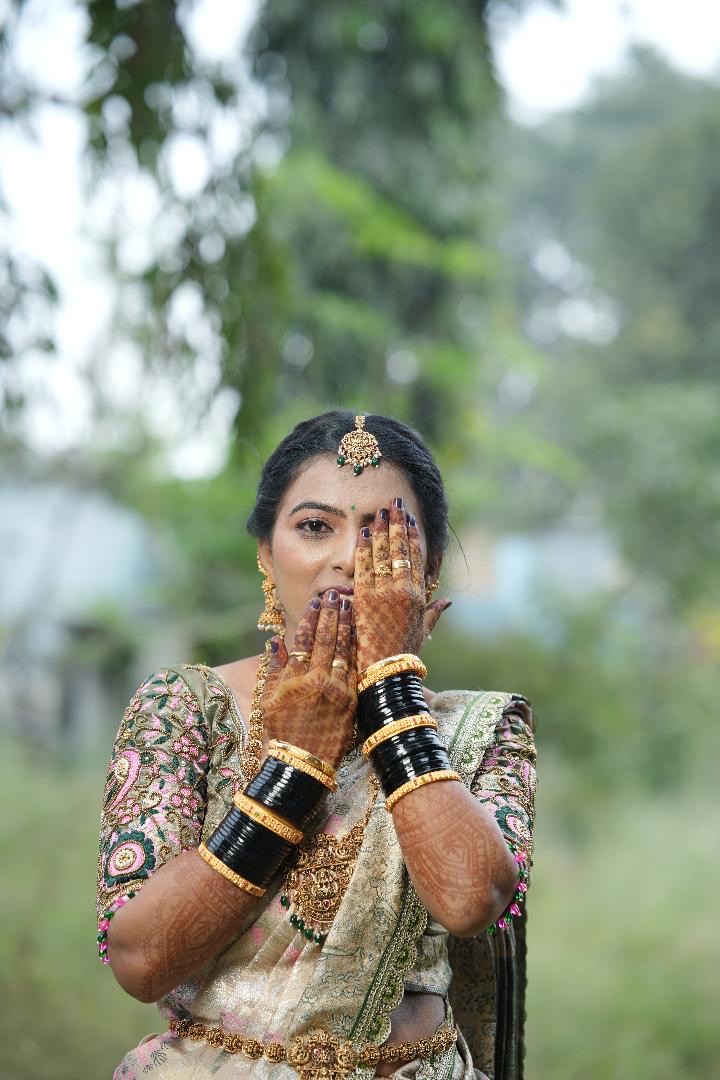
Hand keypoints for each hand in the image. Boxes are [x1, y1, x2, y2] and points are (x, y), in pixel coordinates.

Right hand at [261, 591, 356, 767]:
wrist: (304, 762)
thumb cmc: (283, 732)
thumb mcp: (270, 701)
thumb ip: (275, 669)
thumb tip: (275, 641)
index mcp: (295, 680)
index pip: (304, 641)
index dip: (310, 620)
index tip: (315, 603)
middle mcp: (318, 682)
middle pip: (326, 640)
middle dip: (331, 614)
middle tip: (335, 594)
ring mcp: (338, 691)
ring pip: (344, 651)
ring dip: (347, 626)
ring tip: (350, 606)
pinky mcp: (352, 701)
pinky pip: (356, 668)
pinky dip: (358, 649)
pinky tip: (361, 634)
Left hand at [352, 497, 450, 671]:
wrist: (387, 675)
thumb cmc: (405, 657)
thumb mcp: (423, 632)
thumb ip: (434, 613)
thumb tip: (448, 600)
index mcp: (418, 596)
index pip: (415, 559)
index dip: (412, 536)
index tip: (409, 519)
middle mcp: (404, 591)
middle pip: (400, 550)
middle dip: (397, 524)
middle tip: (393, 504)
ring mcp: (384, 594)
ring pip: (383, 555)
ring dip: (381, 530)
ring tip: (378, 512)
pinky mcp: (365, 600)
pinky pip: (364, 568)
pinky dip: (363, 550)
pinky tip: (362, 534)